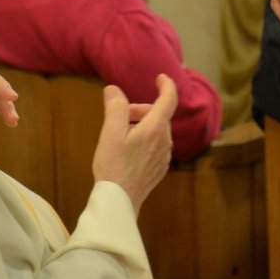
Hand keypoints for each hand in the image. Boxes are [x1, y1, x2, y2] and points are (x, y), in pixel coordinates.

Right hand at [92, 74, 176, 214]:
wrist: (119, 201)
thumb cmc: (113, 165)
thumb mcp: (110, 132)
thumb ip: (115, 107)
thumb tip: (114, 89)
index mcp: (155, 129)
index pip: (169, 99)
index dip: (166, 85)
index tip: (160, 78)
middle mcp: (165, 142)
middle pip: (159, 115)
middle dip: (141, 110)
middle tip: (120, 117)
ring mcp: (164, 157)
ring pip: (157, 131)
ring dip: (142, 126)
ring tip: (121, 135)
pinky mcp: (160, 169)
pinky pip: (156, 146)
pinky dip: (145, 140)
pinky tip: (128, 151)